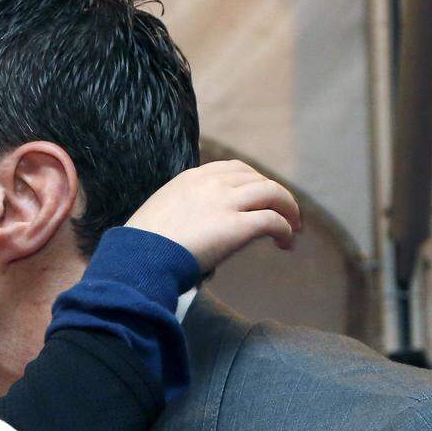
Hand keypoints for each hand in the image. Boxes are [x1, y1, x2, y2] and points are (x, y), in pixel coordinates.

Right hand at [127, 160, 300, 272]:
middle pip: (257, 178)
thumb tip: (193, 231)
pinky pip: (273, 221)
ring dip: (288, 209)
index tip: (258, 199)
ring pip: (272, 193)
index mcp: (191, 179)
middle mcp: (211, 184)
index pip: (232, 169)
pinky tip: (285, 243)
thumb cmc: (141, 248)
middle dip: (274, 194)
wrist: (137, 260)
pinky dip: (285, 229)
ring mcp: (225, 203)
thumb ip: (181, 211)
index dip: (252, 183)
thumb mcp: (159, 215)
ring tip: (294, 228)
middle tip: (284, 213)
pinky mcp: (237, 226)